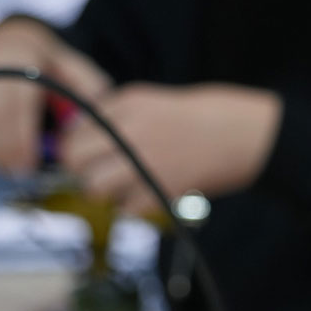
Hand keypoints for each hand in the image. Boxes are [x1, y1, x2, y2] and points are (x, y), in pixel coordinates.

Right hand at [0, 18, 113, 175]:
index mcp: (17, 53)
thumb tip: (89, 121)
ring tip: (12, 167)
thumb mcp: (72, 66)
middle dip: (6, 149)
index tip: (29, 162)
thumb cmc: (45, 61)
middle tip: (21, 172)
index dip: (20, 136)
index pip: (15, 100)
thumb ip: (87, 89)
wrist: (10, 40)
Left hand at [57, 83, 281, 216]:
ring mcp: (144, 162)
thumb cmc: (190, 120)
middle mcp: (130, 131)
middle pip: (74, 159)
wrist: (237, 135)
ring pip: (93, 188)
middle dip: (79, 170)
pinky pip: (123, 210)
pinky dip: (130, 208)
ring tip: (119, 187)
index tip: (83, 154)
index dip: (73, 146)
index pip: (73, 131)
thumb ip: (110, 115)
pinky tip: (144, 195)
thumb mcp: (147, 101)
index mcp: (125, 105)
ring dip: (102, 192)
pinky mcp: (159, 191)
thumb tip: (73, 135)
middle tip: (95, 172)